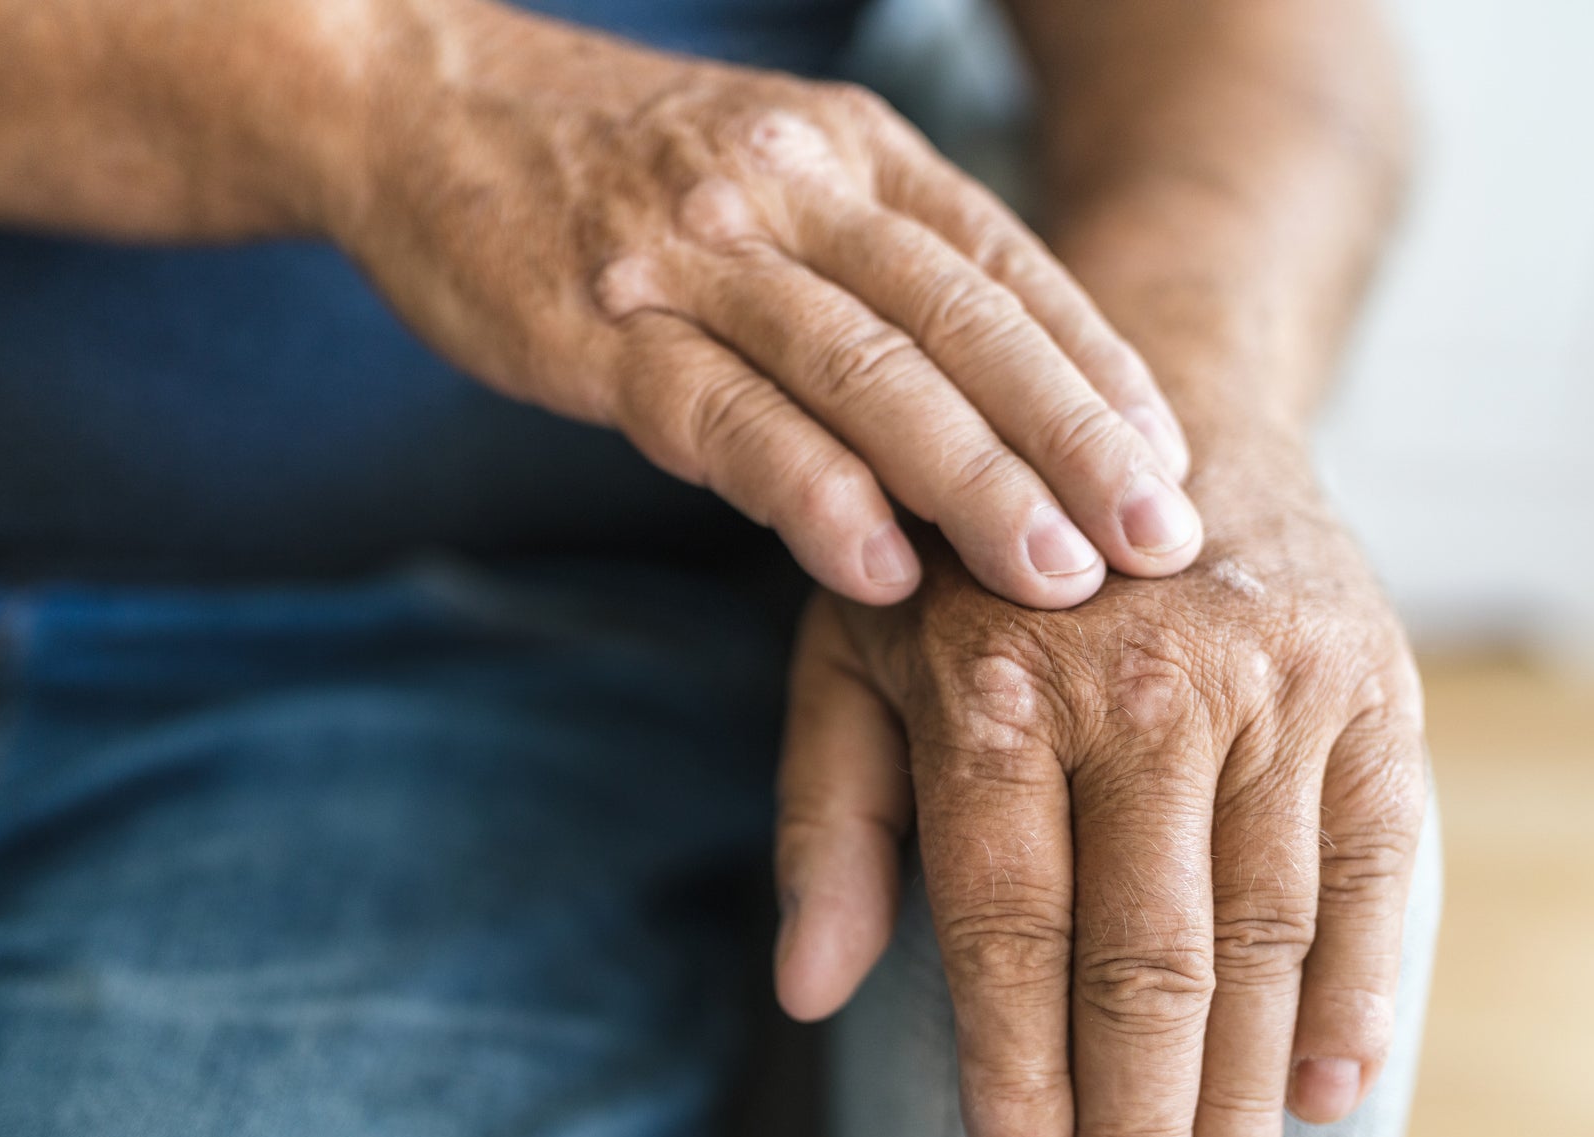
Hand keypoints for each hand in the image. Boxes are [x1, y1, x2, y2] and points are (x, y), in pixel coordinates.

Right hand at [331, 0, 1200, 607]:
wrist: (419, 98)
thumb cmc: (612, 169)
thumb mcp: (772, 177)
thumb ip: (876, 268)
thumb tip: (995, 406)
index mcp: (854, 152)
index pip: (1010, 266)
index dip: (1100, 372)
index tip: (1174, 469)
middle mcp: (795, 187)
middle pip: (965, 322)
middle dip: (1074, 441)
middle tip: (1160, 546)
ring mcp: (697, 252)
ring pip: (866, 372)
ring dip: (971, 483)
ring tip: (1054, 580)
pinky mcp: (602, 325)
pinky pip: (726, 417)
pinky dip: (811, 494)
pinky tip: (876, 572)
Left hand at [773, 430, 1426, 1136]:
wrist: (1156, 404)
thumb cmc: (972, 567)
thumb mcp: (851, 657)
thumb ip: (830, 820)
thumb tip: (808, 992)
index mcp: (991, 684)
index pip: (1004, 930)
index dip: (1014, 1079)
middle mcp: (1138, 683)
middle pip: (1142, 960)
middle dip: (1132, 1128)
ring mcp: (1271, 683)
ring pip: (1262, 938)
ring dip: (1240, 1096)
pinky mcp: (1373, 685)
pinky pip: (1377, 871)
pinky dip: (1358, 994)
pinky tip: (1327, 1096)